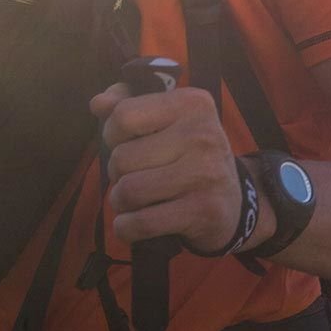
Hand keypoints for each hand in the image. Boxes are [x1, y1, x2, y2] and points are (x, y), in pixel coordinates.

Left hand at [89, 83, 243, 251]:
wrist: (233, 201)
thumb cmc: (189, 154)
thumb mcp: (168, 120)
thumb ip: (129, 103)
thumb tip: (98, 103)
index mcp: (192, 103)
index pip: (124, 115)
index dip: (112, 134)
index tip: (125, 142)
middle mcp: (202, 133)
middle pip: (122, 157)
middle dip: (117, 172)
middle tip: (135, 175)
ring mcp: (205, 172)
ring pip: (129, 190)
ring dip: (120, 201)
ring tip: (134, 199)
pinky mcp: (203, 210)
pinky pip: (142, 222)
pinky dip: (126, 227)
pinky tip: (132, 223)